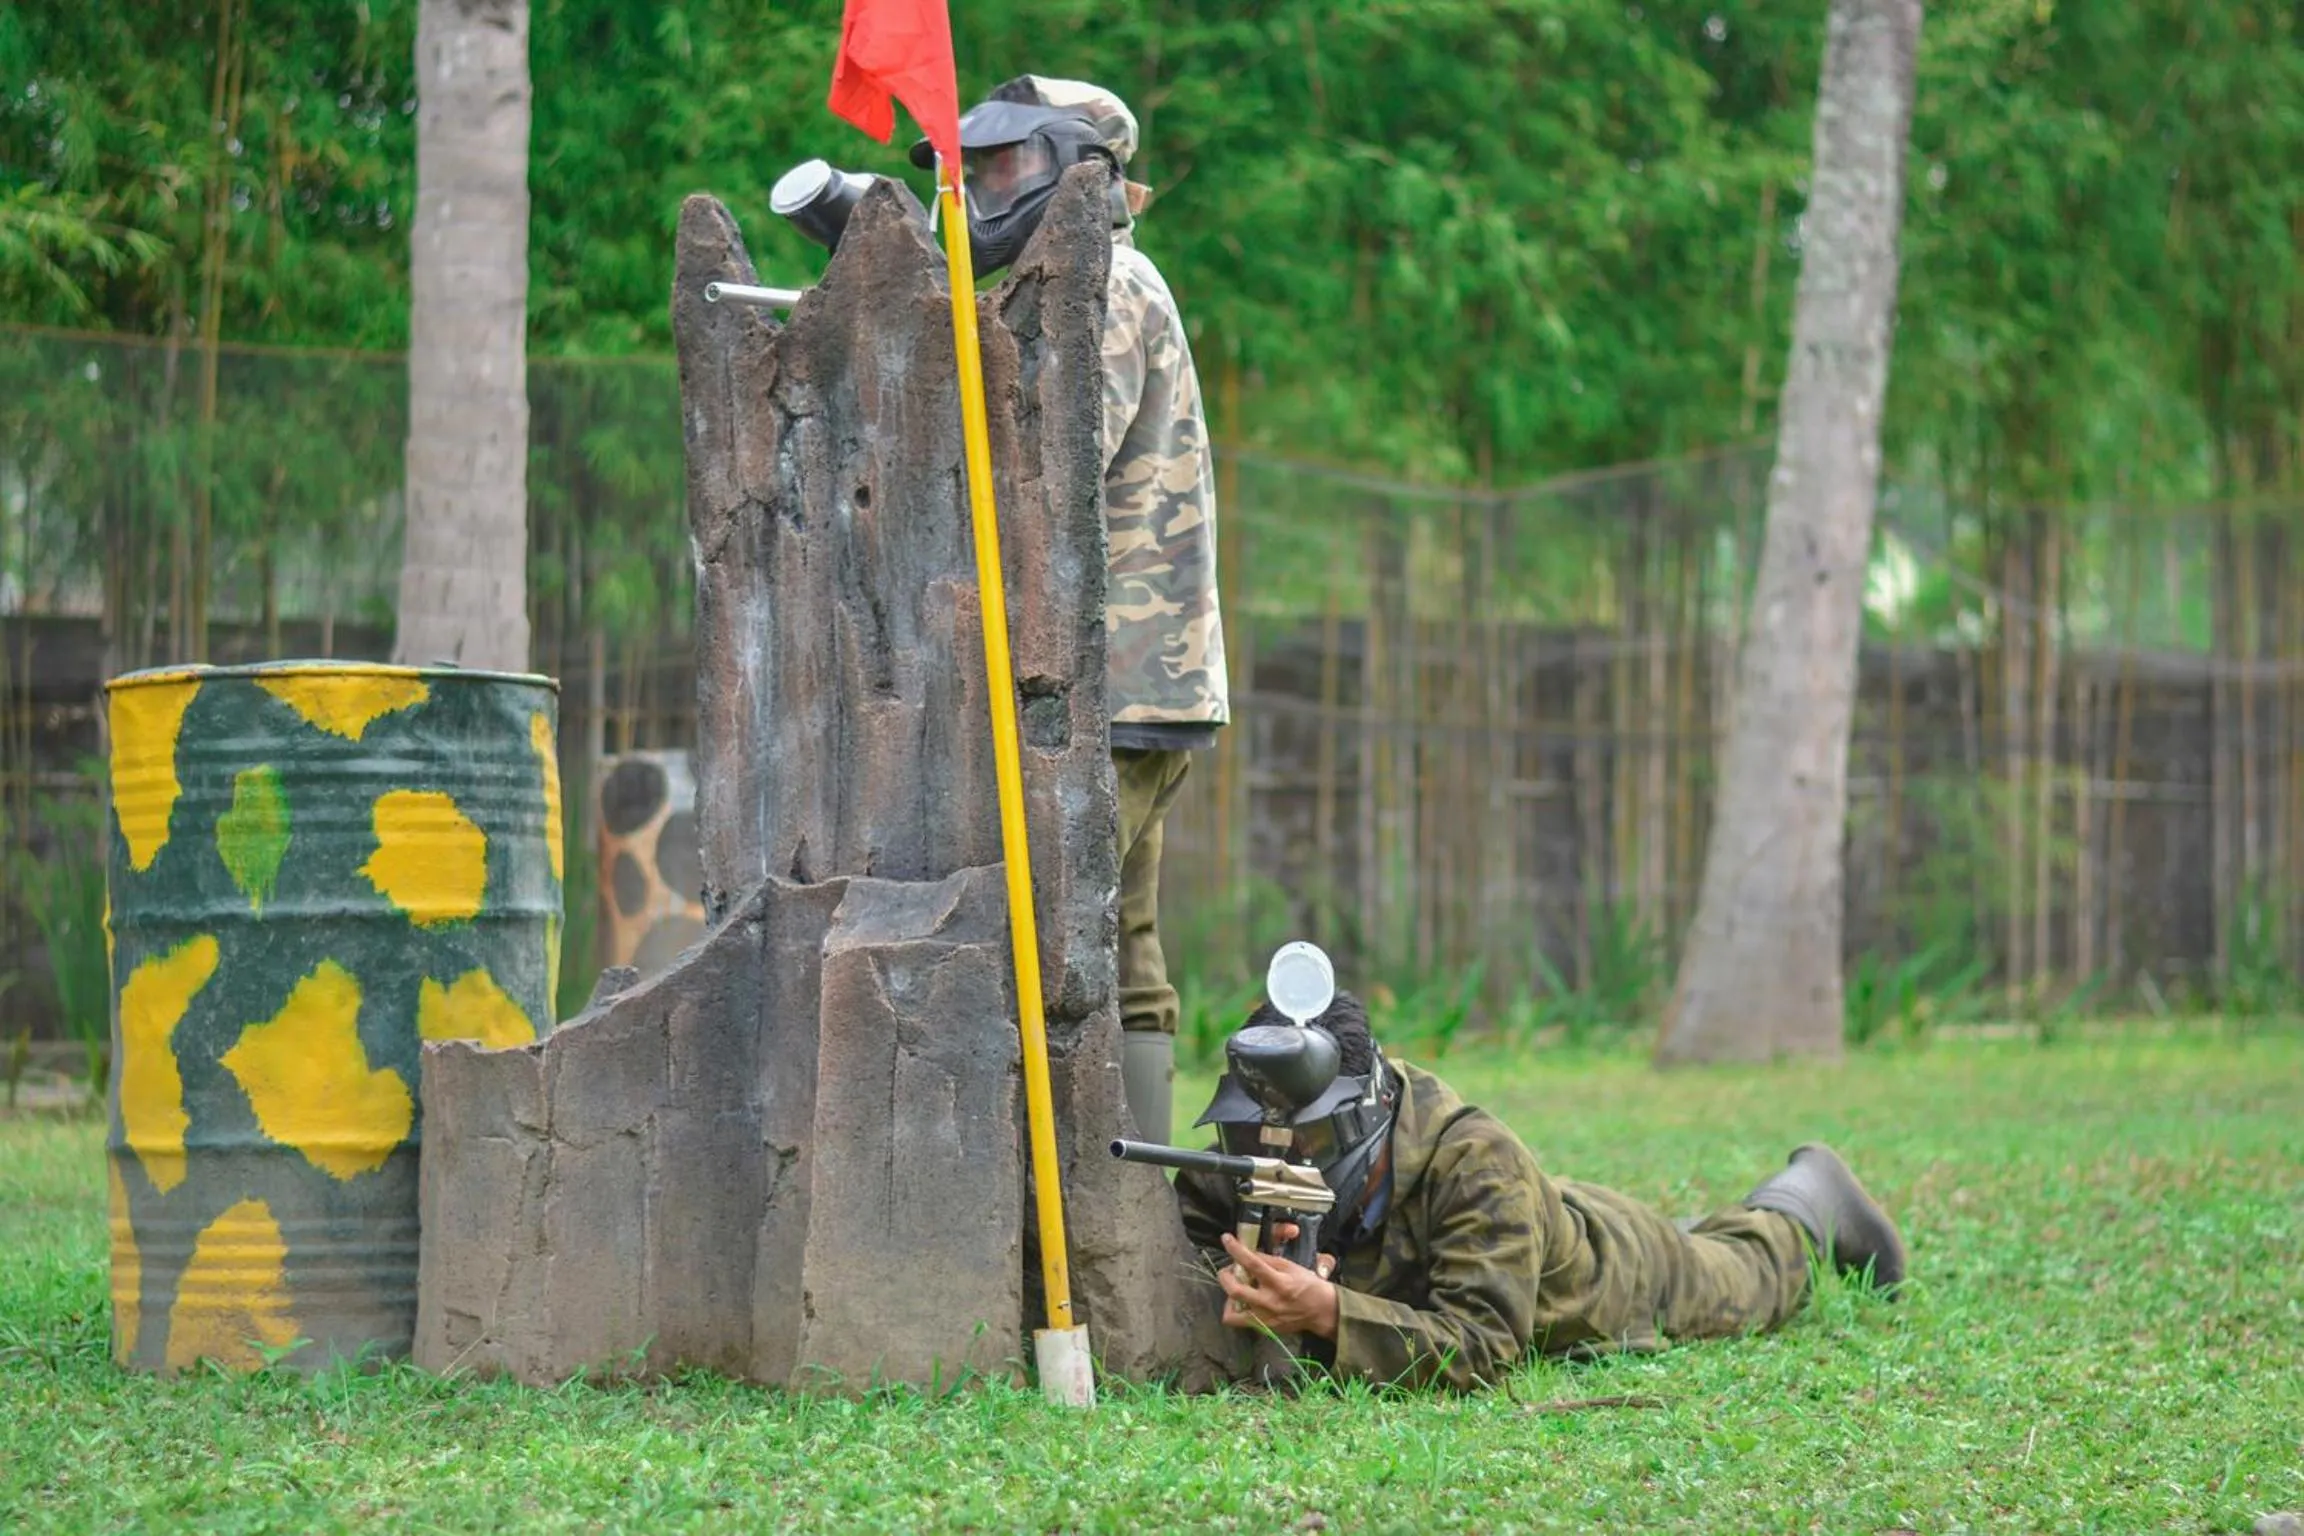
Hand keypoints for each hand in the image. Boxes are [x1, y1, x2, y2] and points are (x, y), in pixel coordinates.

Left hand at [1218, 1232, 1340, 1338]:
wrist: (1320, 1311)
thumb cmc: (1308, 1286)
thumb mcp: (1291, 1267)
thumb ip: (1269, 1261)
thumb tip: (1250, 1254)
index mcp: (1280, 1283)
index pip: (1253, 1264)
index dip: (1236, 1250)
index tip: (1227, 1240)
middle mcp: (1270, 1302)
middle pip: (1235, 1290)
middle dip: (1225, 1276)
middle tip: (1227, 1270)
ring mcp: (1265, 1318)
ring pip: (1231, 1312)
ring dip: (1228, 1297)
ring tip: (1234, 1288)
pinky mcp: (1264, 1328)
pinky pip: (1239, 1322)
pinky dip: (1235, 1311)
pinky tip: (1240, 1303)